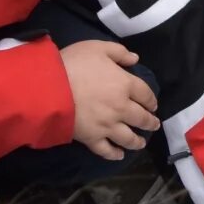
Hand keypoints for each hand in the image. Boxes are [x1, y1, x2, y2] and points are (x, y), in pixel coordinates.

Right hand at [61, 40, 159, 157]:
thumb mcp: (97, 47)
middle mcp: (121, 108)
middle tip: (154, 125)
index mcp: (125, 85)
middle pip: (141, 118)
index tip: (153, 105)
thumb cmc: (73, 64)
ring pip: (128, 138)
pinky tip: (119, 156)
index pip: (145, 95)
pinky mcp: (92, 138)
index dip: (151, 100)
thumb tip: (136, 59)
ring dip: (137, 142)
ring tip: (141, 143)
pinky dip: (114, 154)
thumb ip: (119, 52)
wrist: (49, 87)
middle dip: (150, 122)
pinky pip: (106, 150)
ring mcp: (107, 126)